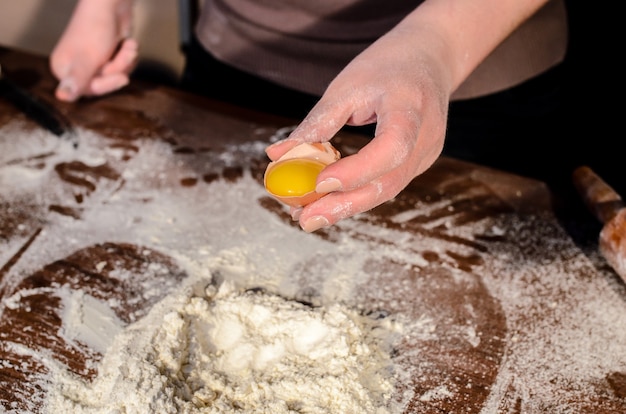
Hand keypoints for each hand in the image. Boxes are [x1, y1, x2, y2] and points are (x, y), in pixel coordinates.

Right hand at [49, 0, 136, 101]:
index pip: (89, 90)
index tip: (123, 77)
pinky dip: (129, 55)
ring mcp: (93, 60)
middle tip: (123, 51)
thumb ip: (77, 81)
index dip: (108, 84)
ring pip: (116, 75)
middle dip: (119, 67)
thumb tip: (62, 97)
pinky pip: (123, 67)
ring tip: (127, 45)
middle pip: (105, 83)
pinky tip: (128, 42)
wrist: (111, 3)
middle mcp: (76, 66)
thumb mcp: (87, 59)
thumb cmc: (95, 27)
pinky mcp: (107, 54)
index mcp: (64, 69)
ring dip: (126, 59)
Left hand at [266, 27, 452, 232]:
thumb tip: (276, 156)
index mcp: (411, 106)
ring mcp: (427, 153)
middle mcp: (426, 136)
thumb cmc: (386, 66)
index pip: (391, 147)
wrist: (430, 57)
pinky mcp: (418, 162)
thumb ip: (317, 123)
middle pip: (389, 181)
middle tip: (304, 219)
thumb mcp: (347, 86)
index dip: (357, 170)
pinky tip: (327, 201)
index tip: (319, 183)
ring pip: (387, 190)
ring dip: (346, 206)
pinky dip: (356, 195)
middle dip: (344, 205)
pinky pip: (387, 184)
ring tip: (307, 217)